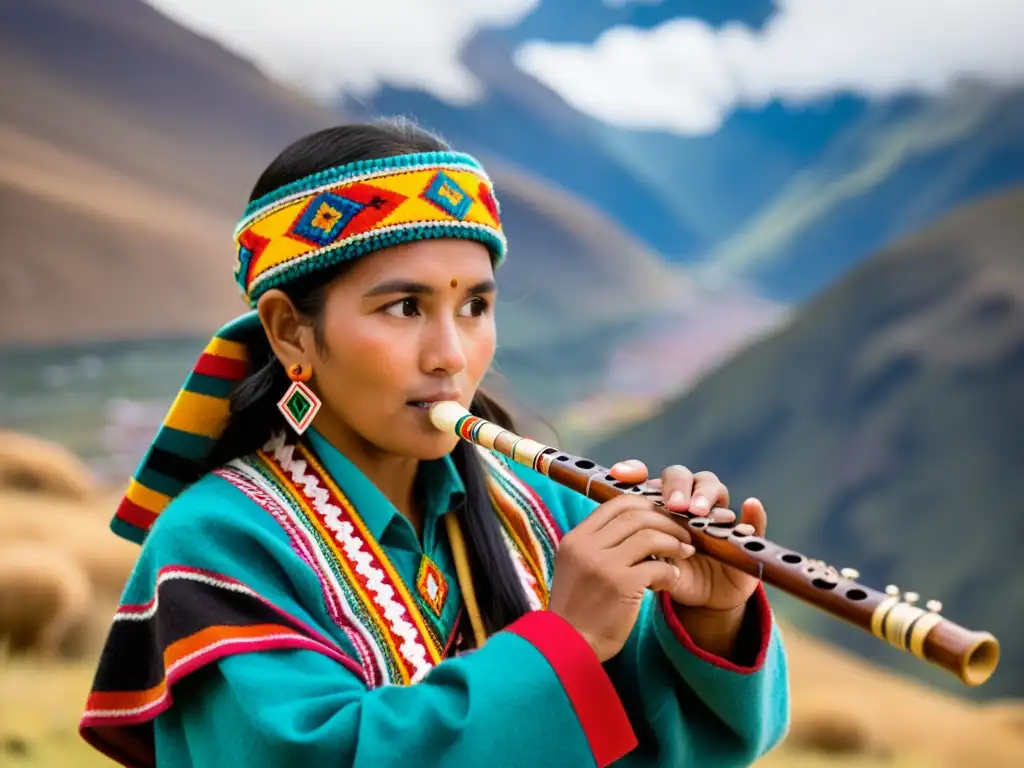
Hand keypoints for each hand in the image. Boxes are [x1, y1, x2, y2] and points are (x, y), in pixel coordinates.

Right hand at [547, 494, 692, 661]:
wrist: (569, 646)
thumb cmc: (578, 610)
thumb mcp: (578, 567)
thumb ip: (599, 545)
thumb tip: (636, 527)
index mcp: (576, 538)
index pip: (616, 503)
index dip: (646, 504)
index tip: (663, 515)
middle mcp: (586, 546)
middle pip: (636, 515)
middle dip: (666, 521)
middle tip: (683, 533)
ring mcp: (603, 564)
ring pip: (649, 536)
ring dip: (673, 542)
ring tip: (685, 552)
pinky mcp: (621, 585)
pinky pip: (657, 567)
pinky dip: (670, 571)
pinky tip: (672, 579)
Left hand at [608, 460, 766, 611]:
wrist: (704, 599)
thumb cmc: (672, 575)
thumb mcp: (651, 565)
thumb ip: (640, 550)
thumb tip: (625, 540)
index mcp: (663, 505)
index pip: (650, 479)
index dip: (637, 471)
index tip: (621, 475)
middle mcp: (690, 502)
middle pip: (683, 477)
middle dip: (677, 487)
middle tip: (674, 505)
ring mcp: (718, 514)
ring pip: (714, 488)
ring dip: (706, 494)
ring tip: (699, 510)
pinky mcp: (746, 534)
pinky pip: (754, 520)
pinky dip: (754, 513)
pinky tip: (750, 506)